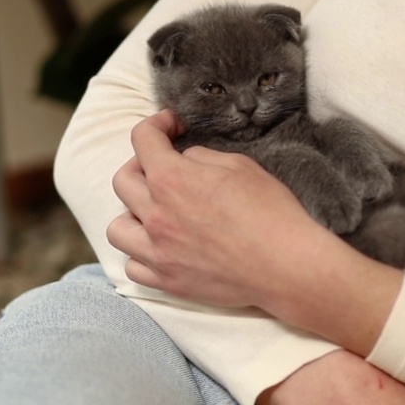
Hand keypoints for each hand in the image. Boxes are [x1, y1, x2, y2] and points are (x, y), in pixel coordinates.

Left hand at [107, 110, 334, 309]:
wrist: (286, 266)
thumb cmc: (271, 212)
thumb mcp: (241, 166)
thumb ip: (202, 158)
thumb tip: (186, 161)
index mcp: (172, 179)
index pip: (142, 139)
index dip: (157, 123)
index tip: (172, 126)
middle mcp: (156, 215)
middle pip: (123, 180)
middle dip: (142, 164)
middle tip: (166, 166)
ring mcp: (158, 252)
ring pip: (118, 228)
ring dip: (133, 213)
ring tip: (156, 212)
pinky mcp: (168, 281)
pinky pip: (134, 266)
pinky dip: (142, 253)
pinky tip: (162, 247)